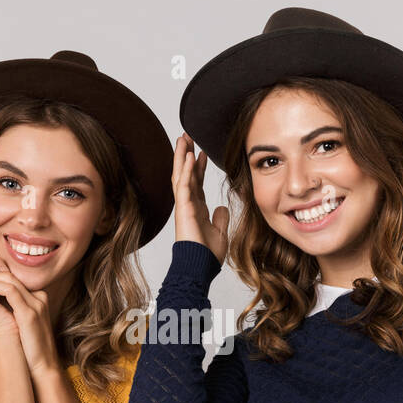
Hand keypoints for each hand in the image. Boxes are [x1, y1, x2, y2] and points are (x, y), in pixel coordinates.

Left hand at [0, 265, 60, 378]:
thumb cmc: (29, 349)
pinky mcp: (30, 314)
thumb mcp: (22, 324)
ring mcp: (36, 305)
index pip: (13, 278)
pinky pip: (10, 291)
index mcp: (37, 299)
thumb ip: (12, 309)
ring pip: (10, 279)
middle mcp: (38, 298)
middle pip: (11, 275)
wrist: (42, 368)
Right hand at [173, 134, 229, 262]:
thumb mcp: (220, 232)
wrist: (200, 266)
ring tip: (183, 138)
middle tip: (187, 137)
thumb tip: (221, 207)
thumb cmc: (207, 255)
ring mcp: (184, 205)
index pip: (196, 182)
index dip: (199, 167)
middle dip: (186, 155)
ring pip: (181, 174)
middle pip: (186, 174)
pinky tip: (189, 155)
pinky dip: (185, 169)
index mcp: (197, 209)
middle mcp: (188, 204)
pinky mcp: (183, 208)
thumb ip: (220, 218)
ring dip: (182, 156)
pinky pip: (184, 184)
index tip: (202, 153)